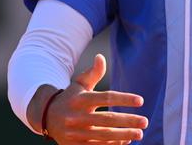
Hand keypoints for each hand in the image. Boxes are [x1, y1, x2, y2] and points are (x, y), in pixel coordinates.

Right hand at [28, 54, 147, 143]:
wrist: (46, 117)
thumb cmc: (70, 97)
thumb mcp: (79, 84)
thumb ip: (93, 72)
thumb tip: (101, 57)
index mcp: (80, 99)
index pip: (106, 97)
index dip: (124, 99)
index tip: (141, 101)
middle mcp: (76, 116)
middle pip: (107, 119)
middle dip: (128, 121)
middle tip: (145, 121)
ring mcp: (75, 133)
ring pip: (103, 135)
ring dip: (123, 135)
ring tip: (140, 133)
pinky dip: (112, 144)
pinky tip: (126, 140)